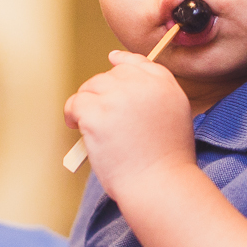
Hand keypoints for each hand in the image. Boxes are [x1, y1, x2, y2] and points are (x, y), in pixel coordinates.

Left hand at [64, 50, 196, 198]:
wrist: (159, 184)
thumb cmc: (166, 160)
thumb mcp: (175, 114)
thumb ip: (154, 90)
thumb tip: (117, 62)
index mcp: (164, 85)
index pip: (138, 62)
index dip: (122, 63)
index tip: (112, 63)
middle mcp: (141, 85)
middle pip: (110, 76)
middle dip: (101, 93)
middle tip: (100, 116)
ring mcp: (117, 98)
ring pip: (90, 88)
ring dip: (86, 104)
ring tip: (88, 123)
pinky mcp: (96, 114)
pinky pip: (75, 104)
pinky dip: (72, 115)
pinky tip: (77, 127)